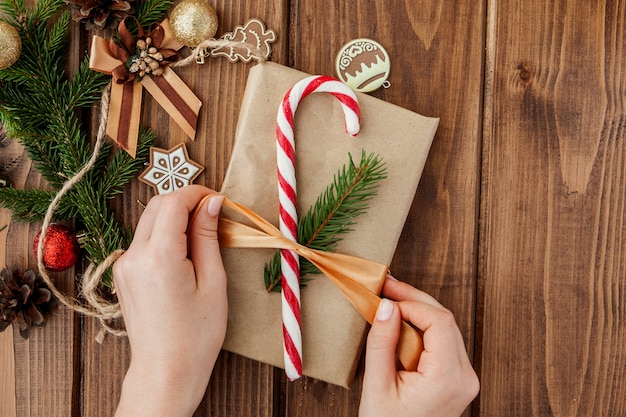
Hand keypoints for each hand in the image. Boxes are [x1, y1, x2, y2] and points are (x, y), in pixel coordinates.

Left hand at [113, 186, 226, 416]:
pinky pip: (143, 239)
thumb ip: (208, 237)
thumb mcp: (213, 282)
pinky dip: (164, 234)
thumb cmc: (196, 334)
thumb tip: (212, 203)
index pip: (173, 202)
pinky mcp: (123, 273)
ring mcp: (124, 264)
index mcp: (160, 256)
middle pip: (157, 204)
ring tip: (201, 237)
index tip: (218, 201)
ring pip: (149, 220)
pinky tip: (184, 253)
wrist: (166, 370)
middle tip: (212, 216)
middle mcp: (134, 256)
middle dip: (185, 201)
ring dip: (174, 217)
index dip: (197, 193)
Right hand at [359, 276, 478, 416]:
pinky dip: (422, 328)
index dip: (411, 302)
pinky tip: (401, 322)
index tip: (385, 295)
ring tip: (390, 301)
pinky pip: (443, 342)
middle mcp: (465, 376)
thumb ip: (382, 343)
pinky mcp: (457, 379)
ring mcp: (465, 378)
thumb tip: (386, 306)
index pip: (439, 321)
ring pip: (446, 328)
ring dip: (418, 312)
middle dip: (414, 300)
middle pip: (445, 320)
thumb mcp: (378, 386)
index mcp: (448, 378)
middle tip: (386, 287)